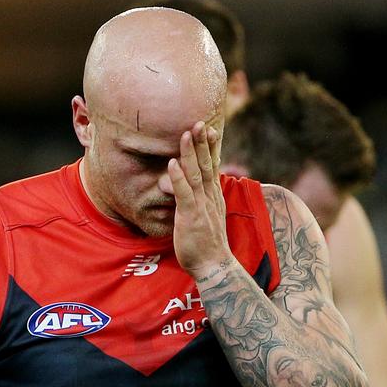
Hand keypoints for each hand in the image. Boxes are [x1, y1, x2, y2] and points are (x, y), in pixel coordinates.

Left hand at [166, 121, 231, 277]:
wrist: (214, 265)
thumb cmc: (206, 243)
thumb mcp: (204, 216)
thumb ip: (197, 201)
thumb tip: (188, 190)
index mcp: (213, 196)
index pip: (212, 166)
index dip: (210, 147)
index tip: (208, 128)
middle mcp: (210, 197)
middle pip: (206, 164)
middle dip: (201, 142)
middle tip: (198, 121)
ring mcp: (201, 206)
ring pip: (196, 174)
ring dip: (190, 153)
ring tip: (185, 134)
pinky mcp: (191, 216)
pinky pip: (184, 193)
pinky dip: (178, 177)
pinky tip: (172, 163)